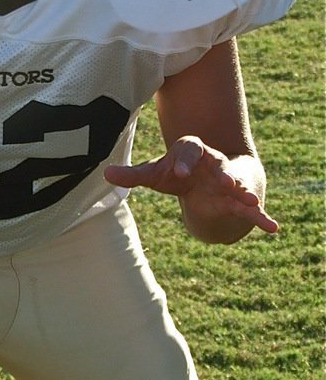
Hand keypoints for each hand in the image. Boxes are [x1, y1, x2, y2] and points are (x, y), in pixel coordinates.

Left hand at [104, 135, 278, 235]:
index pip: (188, 150)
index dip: (182, 159)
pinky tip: (273, 229)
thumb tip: (105, 174)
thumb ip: (133, 175)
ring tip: (250, 200)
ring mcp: (228, 182)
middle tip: (226, 181)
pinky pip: (251, 209)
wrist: (206, 177)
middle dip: (222, 172)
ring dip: (244, 192)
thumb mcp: (155, 174)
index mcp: (192, 152)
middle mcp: (213, 164)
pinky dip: (262, 218)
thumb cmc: (177, 172)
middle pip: (218, 165)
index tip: (177, 171)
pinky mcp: (238, 200)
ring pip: (238, 185)